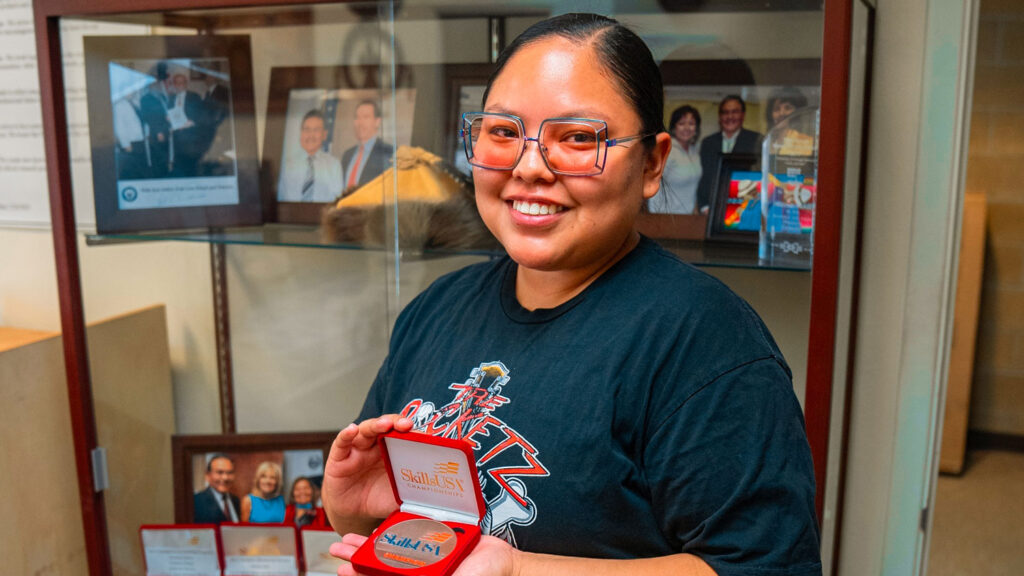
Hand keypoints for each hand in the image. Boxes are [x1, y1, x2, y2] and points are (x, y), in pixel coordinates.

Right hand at [322, 415, 413, 522]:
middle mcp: (374, 446)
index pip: (401, 434)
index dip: (410, 432)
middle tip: (405, 424)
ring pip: (365, 430)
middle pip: (385, 427)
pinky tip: (352, 429)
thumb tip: (437, 497)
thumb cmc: (376, 498)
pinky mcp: (338, 458)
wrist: (352, 512)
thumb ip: (413, 492)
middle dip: (395, 422)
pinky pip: (342, 443)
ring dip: (375, 425)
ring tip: (384, 424)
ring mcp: (357, 450)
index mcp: (391, 452)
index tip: (420, 432)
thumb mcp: (397, 496)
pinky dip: (346, 434)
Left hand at [330, 534, 518, 575]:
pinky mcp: (441, 539)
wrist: (506, 564)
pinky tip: (386, 524)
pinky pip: (416, 534)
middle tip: (337, 548)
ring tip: (351, 538)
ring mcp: (430, 554)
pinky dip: (400, 530)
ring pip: (394, 547)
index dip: (361, 573)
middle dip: (359, 556)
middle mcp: (421, 569)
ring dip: (372, 542)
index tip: (341, 569)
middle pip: (382, 563)